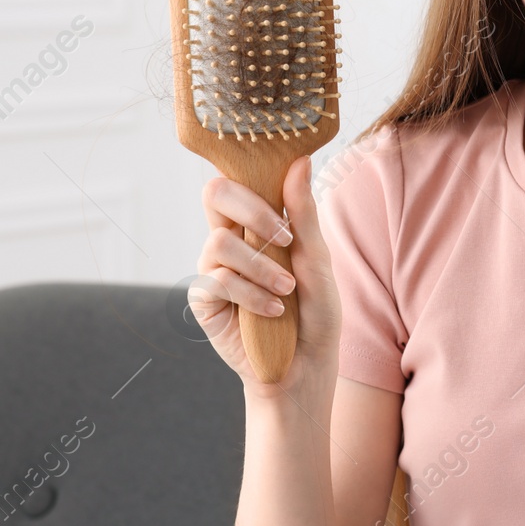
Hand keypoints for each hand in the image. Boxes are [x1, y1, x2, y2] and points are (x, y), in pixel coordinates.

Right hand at [191, 156, 342, 398]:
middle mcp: (231, 239)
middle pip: (215, 194)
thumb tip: (301, 161)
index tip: (283, 190)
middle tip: (285, 238)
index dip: (251, 174)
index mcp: (258, 223)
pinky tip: (273, 311)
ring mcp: (213, 267)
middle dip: (254, 212)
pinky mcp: (204, 299)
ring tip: (286, 291)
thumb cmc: (316, 310)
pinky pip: (217, 280)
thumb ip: (304, 213)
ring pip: (219, 241)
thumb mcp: (318, 259)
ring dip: (262, 267)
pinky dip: (251, 295)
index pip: (240, 180)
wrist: (305, 364)